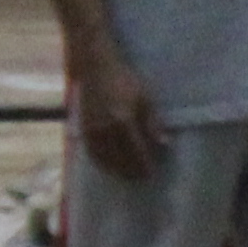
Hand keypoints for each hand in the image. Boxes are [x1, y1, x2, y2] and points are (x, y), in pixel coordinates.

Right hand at [72, 50, 169, 187]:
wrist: (95, 68)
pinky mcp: (83, 130)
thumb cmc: (124, 80)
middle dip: (132, 172)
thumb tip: (164, 145)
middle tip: (141, 178)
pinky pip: (93, 155)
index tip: (152, 174)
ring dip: (117, 171)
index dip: (144, 166)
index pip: (136, 152)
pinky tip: (110, 167)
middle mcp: (106, 130)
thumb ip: (153, 123)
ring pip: (105, 161)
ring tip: (127, 175)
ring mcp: (92, 131)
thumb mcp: (145, 97)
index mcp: (124, 121)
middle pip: (120, 161)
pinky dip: (102, 164)